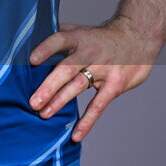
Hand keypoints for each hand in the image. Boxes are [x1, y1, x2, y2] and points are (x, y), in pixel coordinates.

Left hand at [28, 16, 160, 142]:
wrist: (136, 38)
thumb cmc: (99, 37)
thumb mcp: (79, 30)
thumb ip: (57, 33)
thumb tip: (29, 35)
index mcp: (77, 38)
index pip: (60, 40)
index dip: (46, 48)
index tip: (32, 60)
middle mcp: (89, 53)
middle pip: (67, 68)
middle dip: (49, 86)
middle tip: (33, 102)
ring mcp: (103, 69)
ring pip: (79, 86)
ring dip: (60, 101)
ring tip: (44, 114)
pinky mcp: (115, 86)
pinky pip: (98, 105)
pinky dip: (87, 122)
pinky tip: (76, 136)